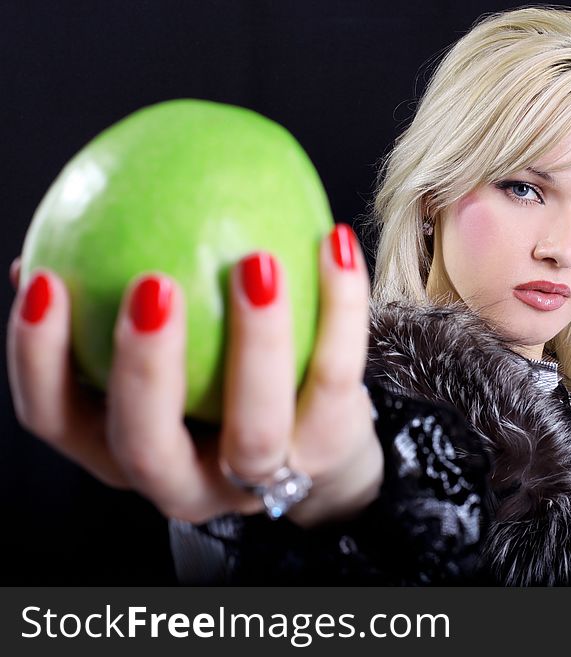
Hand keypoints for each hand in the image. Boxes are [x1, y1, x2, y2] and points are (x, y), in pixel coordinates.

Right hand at [7, 224, 379, 526]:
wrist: (321, 455)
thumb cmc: (222, 394)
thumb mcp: (170, 367)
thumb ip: (124, 317)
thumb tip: (53, 244)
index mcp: (128, 452)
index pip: (57, 419)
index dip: (37, 359)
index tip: (43, 282)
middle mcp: (188, 480)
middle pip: (147, 444)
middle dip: (143, 368)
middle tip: (151, 284)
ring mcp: (264, 476)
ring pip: (255, 425)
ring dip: (254, 340)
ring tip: (256, 261)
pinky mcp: (330, 447)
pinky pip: (335, 375)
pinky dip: (339, 307)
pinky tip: (334, 239)